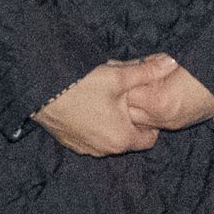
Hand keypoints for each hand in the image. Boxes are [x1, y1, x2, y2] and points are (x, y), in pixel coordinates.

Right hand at [34, 61, 161, 156]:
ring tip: (106, 99)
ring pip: (108, 138)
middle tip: (125, 97)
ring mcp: (85, 148)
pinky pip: (90, 137)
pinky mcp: (69, 142)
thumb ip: (148, 72)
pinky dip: (93, 125)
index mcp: (122, 139)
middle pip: (128, 138)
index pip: (149, 139)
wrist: (40, 91)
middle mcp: (104, 150)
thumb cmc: (82, 86)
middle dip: (130, 120)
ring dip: (111, 123)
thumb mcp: (119, 76)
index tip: (145, 104)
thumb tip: (172, 63)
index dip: (151, 122)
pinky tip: (88, 105)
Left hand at [123, 56, 213, 133]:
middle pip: (127, 111)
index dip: (118, 79)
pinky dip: (144, 112)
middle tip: (116, 81)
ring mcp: (169, 124)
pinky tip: (144, 99)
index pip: (125, 93)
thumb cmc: (201, 66)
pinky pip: (151, 122)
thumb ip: (145, 65)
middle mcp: (161, 118)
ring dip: (132, 106)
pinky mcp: (176, 125)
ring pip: (137, 120)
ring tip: (130, 90)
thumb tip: (121, 64)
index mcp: (158, 100)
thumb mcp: (169, 60)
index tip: (112, 68)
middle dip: (121, 96)